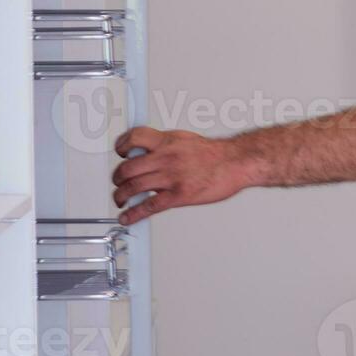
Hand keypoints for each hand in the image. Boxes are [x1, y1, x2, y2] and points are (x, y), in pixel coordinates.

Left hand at [111, 127, 254, 224]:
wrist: (238, 162)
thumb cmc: (217, 154)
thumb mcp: (187, 140)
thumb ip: (166, 146)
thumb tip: (150, 152)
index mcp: (168, 141)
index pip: (134, 138)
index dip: (121, 146)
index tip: (120, 153)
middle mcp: (166, 157)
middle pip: (127, 167)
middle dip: (117, 178)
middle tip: (118, 182)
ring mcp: (171, 176)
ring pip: (133, 187)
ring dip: (120, 196)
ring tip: (120, 199)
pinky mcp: (178, 195)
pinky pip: (148, 206)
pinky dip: (133, 214)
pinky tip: (127, 218)